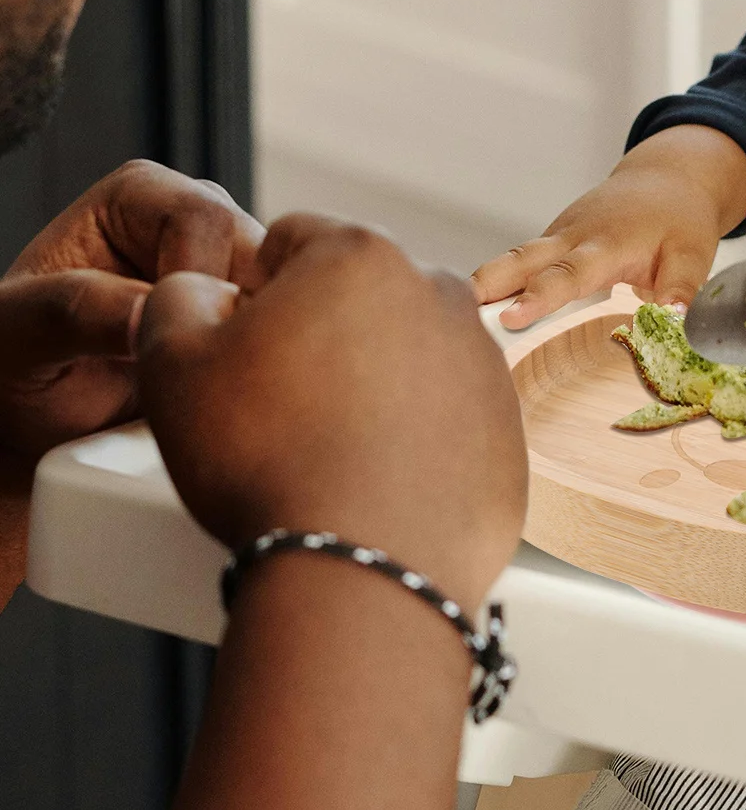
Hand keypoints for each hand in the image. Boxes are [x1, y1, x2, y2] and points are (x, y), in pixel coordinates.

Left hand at [0, 161, 262, 460]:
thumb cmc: (17, 375)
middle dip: (233, 316)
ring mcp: (234, 264)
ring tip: (202, 388)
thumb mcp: (20, 342)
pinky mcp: (260, 309)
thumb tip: (148, 310)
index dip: (197, 281)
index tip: (164, 344)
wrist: (41, 433)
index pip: (204, 217)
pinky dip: (270, 359)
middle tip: (189, 376)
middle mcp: (195, 218)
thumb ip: (76, 313)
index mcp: (136, 196)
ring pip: (286, 290)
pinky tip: (232, 390)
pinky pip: (292, 323)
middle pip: (258, 250)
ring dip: (254, 342)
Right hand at [138, 214, 526, 612]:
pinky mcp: (507, 419)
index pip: (291, 241)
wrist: (363, 567)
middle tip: (282, 406)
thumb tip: (201, 289)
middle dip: (318, 333)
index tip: (243, 347)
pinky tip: (376, 475)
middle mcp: (438, 289)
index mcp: (360, 254)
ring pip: (405, 349)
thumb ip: (177, 298)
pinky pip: (447, 408)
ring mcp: (482, 355)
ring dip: (370, 380)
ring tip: (329, 447)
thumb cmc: (268, 460)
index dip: (253, 292)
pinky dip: (415, 430)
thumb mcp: (174, 363)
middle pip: (357, 295)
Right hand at [473, 126, 745, 330]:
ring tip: (447, 320)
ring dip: (480, 286)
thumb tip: (675, 320)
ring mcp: (556, 239)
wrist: (666, 179)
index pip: (567, 273)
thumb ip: (681, 289)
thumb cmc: (679, 219)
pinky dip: (494, 285)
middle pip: (520, 260)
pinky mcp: (550, 245)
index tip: (511, 317)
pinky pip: (517, 264)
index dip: (539, 296)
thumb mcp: (693, 254)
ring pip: (512, 260)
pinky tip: (473, 317)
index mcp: (606, 244)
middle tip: (454, 313)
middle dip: (487, 285)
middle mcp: (572, 238)